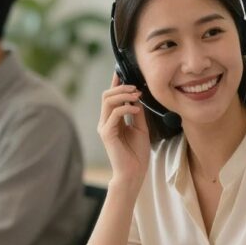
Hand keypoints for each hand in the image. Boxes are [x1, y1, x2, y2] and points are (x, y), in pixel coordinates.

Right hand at [98, 73, 149, 187]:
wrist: (134, 173)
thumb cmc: (137, 153)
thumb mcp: (140, 127)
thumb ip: (137, 112)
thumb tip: (137, 95)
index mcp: (112, 120)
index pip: (111, 97)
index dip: (115, 83)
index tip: (122, 71)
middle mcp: (105, 122)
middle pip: (106, 95)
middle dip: (121, 87)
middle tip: (137, 88)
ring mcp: (104, 127)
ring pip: (108, 101)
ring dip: (123, 95)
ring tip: (137, 96)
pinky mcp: (106, 134)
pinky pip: (114, 114)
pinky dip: (126, 108)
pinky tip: (137, 110)